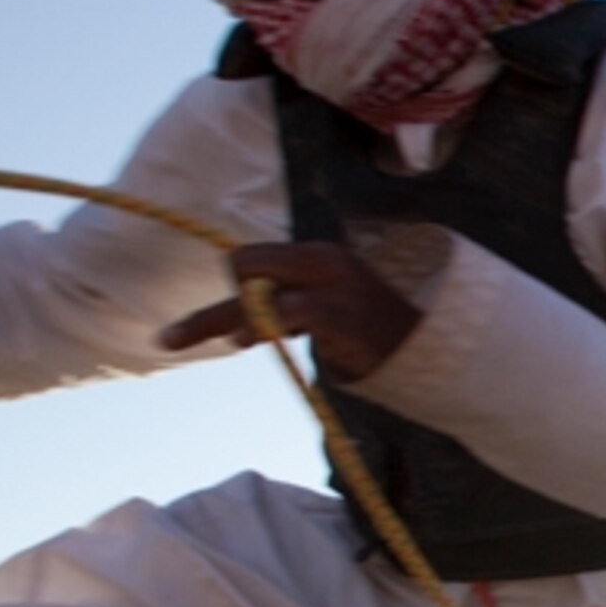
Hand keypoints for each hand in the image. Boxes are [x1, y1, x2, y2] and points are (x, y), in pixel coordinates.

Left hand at [158, 240, 423, 379]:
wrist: (434, 351)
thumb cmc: (378, 337)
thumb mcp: (333, 307)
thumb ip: (294, 303)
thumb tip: (246, 316)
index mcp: (319, 255)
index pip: (252, 257)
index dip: (236, 289)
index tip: (227, 325)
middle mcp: (322, 260)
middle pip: (242, 267)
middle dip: (215, 308)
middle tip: (171, 338)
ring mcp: (330, 285)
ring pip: (251, 292)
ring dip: (215, 320)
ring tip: (177, 338)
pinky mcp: (336, 312)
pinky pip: (281, 313)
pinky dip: (258, 327)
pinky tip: (242, 341)